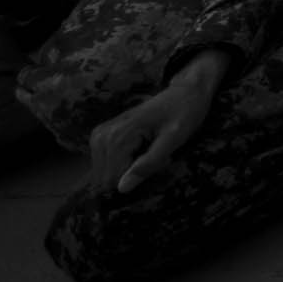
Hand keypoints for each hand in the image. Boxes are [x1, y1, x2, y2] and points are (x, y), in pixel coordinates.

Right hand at [85, 51, 229, 194]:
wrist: (183, 93)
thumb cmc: (183, 113)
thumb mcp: (174, 139)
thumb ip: (149, 163)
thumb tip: (121, 188)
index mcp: (117, 136)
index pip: (112, 179)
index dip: (139, 176)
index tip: (161, 158)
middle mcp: (101, 135)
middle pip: (108, 178)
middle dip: (133, 173)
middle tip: (157, 153)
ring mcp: (99, 136)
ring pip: (107, 174)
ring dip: (130, 168)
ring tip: (151, 149)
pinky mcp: (100, 138)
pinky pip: (108, 166)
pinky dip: (126, 163)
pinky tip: (142, 149)